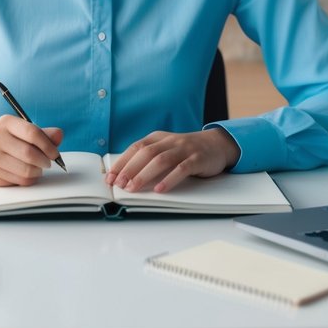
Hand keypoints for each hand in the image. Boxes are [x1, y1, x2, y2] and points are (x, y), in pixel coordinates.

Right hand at [0, 115, 63, 186]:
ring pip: (25, 171)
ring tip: (38, 168)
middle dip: (45, 161)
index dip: (48, 145)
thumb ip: (41, 133)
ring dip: (38, 172)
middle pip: (30, 154)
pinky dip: (28, 179)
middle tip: (48, 162)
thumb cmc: (4, 138)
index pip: (32, 133)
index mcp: (6, 123)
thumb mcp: (19, 129)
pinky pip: (18, 181)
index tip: (55, 153)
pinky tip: (26, 173)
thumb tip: (59, 135)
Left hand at [104, 128, 240, 193]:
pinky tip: (160, 189)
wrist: (217, 144)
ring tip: (133, 188)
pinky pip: (182, 169)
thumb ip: (149, 158)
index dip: (121, 162)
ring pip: (161, 160)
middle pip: (145, 153)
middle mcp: (169, 141)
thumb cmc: (186, 151)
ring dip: (144, 175)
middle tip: (119, 185)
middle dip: (129, 169)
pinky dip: (169, 179)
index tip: (110, 177)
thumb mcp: (166, 149)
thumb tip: (125, 176)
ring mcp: (184, 149)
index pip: (135, 148)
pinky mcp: (197, 159)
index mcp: (158, 138)